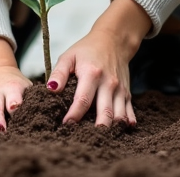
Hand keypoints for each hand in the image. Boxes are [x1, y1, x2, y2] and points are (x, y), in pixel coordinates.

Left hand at [47, 0, 149, 126]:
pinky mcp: (127, 93)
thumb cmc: (87, 49)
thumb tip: (50, 89)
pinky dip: (126, 123)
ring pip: (118, 116)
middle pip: (105, 112)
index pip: (82, 100)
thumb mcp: (69, 56)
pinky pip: (129, 112)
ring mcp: (120, 89)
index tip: (65, 125)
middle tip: (83, 139)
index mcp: (92, 74)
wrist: (114, 40)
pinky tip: (121, 130)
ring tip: (98, 138)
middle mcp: (108, 83)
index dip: (74, 115)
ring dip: (110, 129)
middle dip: (96, 129)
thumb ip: (59, 73)